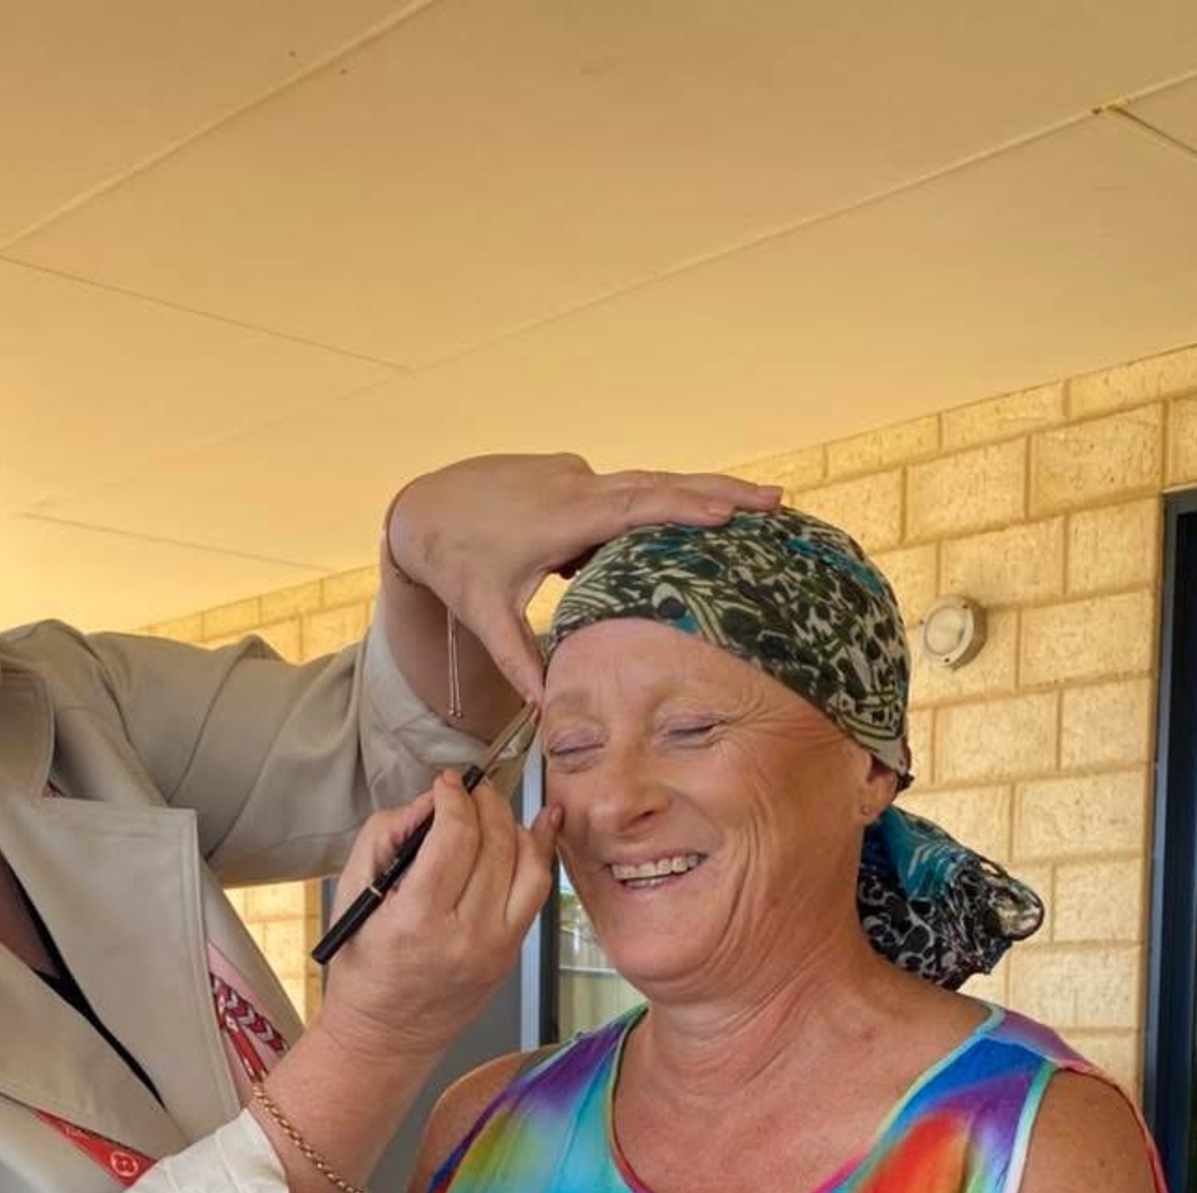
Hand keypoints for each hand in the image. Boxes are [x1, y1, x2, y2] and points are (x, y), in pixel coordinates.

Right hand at [316, 772, 557, 1065]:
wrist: (385, 1036)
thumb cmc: (363, 968)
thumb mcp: (353, 895)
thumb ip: (386, 836)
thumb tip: (428, 802)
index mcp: (417, 920)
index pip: (454, 837)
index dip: (454, 798)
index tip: (446, 783)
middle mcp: (464, 936)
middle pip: (494, 844)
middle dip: (485, 803)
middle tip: (471, 789)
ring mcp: (496, 949)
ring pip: (528, 865)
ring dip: (514, 824)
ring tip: (493, 809)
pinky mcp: (511, 955)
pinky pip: (538, 893)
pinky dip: (539, 855)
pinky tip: (537, 828)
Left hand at [386, 453, 783, 701]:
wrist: (421, 509)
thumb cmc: (454, 563)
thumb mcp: (485, 616)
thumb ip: (520, 660)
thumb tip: (549, 712)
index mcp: (561, 516)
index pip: (635, 508)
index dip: (684, 508)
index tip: (730, 514)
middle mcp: (575, 486)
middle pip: (659, 484)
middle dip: (718, 490)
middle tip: (775, 501)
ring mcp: (575, 476)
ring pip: (647, 483)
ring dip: (697, 493)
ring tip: (750, 507)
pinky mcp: (572, 479)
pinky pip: (625, 491)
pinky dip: (663, 501)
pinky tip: (694, 519)